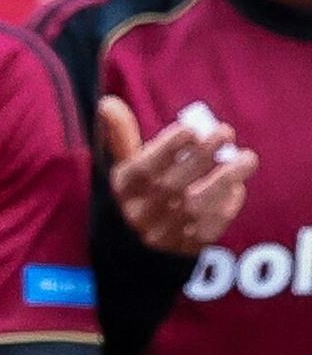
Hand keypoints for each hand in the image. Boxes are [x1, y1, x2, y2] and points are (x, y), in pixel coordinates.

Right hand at [98, 93, 254, 256]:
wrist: (137, 251)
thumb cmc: (138, 196)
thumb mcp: (125, 169)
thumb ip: (121, 136)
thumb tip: (108, 102)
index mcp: (123, 189)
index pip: (143, 168)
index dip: (167, 148)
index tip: (191, 128)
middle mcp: (140, 213)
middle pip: (172, 185)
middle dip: (201, 156)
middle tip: (226, 132)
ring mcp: (165, 233)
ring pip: (196, 206)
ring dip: (224, 180)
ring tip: (247, 158)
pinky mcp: (187, 247)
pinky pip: (211, 226)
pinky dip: (227, 205)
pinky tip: (237, 187)